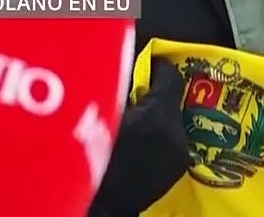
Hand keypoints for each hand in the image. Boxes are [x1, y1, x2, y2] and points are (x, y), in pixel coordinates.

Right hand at [90, 57, 188, 215]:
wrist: (97, 208)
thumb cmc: (85, 159)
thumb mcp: (94, 115)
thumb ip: (111, 88)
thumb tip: (117, 68)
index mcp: (159, 117)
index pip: (170, 76)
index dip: (155, 65)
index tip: (144, 62)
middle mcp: (177, 135)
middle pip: (171, 99)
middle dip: (153, 91)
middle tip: (132, 90)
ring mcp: (178, 156)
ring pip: (170, 121)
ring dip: (154, 114)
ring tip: (131, 115)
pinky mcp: (173, 172)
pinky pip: (168, 141)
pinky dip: (155, 135)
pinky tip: (134, 138)